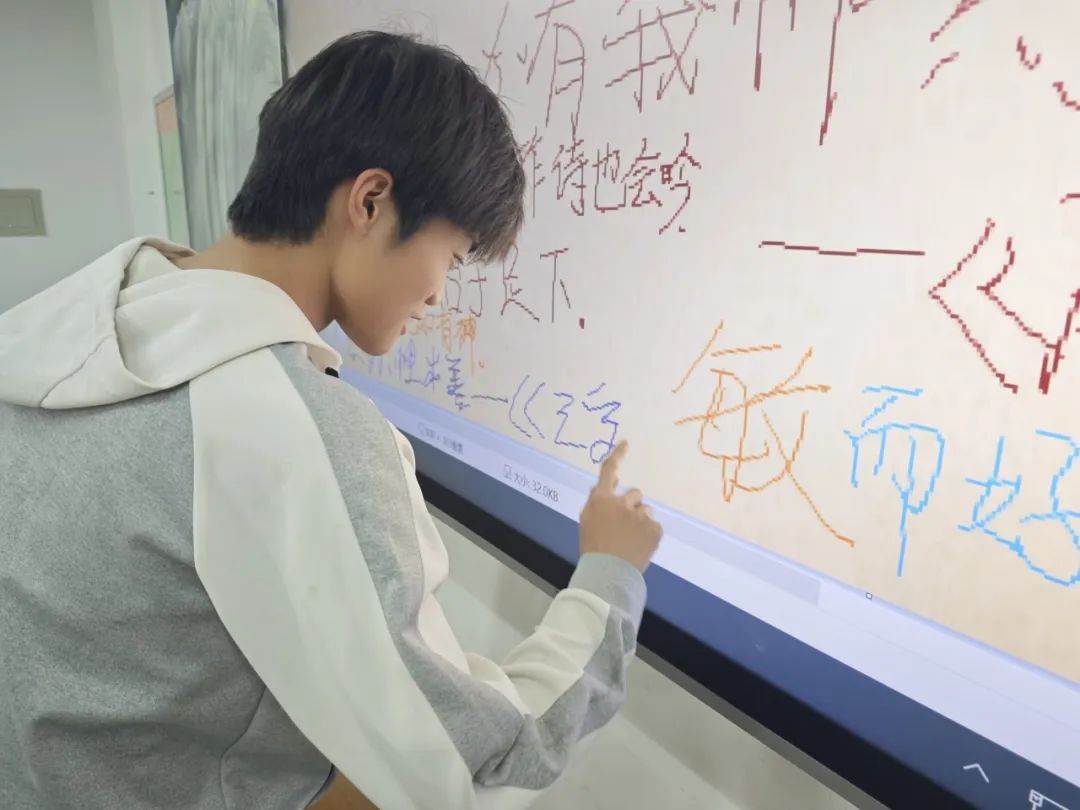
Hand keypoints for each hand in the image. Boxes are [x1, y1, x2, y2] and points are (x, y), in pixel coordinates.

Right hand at [579, 441, 663, 572]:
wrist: (608, 572)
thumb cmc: (593, 547)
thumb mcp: (586, 521)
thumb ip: (596, 500)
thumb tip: (606, 483)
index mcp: (601, 500)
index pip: (609, 471)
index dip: (617, 455)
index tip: (626, 443)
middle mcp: (621, 502)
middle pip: (634, 494)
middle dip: (631, 506)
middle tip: (624, 526)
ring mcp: (639, 515)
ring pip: (645, 511)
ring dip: (640, 521)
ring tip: (631, 540)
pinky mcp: (654, 528)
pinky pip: (653, 526)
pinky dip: (648, 534)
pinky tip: (638, 546)